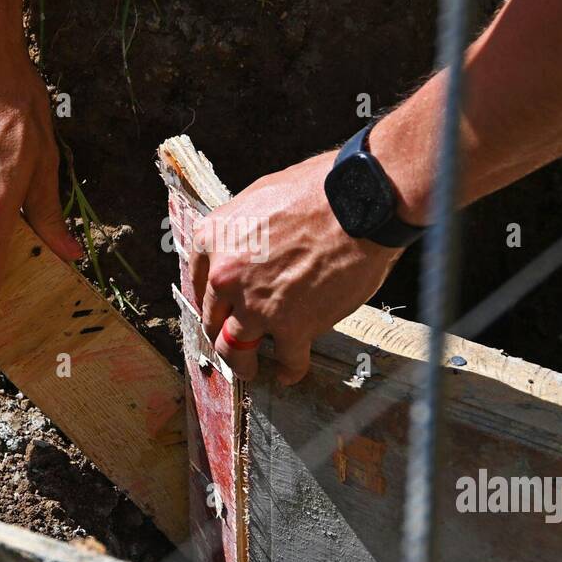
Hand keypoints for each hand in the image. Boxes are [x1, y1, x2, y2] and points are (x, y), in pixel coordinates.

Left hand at [191, 151, 403, 384]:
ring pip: (235, 350)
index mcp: (213, 239)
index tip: (221, 310)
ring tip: (249, 368)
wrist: (360, 203)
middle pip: (213, 319)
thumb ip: (242, 229)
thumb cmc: (318, 190)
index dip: (212, 301)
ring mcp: (257, 306)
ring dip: (242, 363)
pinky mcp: (293, 327)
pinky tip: (289, 372)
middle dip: (222, 332)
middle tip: (234, 339)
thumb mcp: (259, 196)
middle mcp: (226, 277)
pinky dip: (289, 370)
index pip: (200, 282)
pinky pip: (287, 360)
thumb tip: (245, 247)